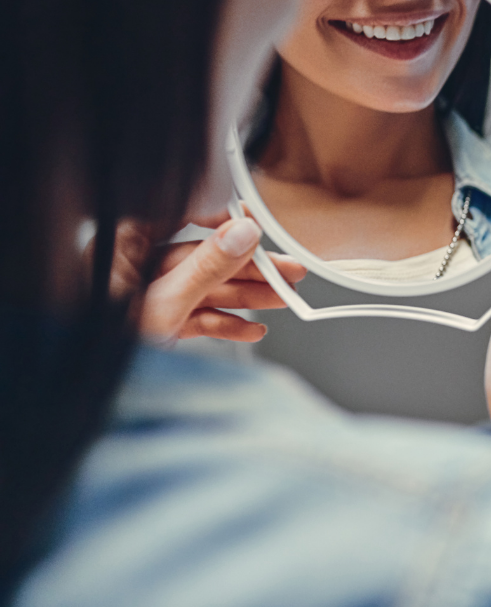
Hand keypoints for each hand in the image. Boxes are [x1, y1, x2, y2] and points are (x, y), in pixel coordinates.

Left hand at [111, 215, 306, 343]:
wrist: (88, 389)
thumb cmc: (101, 344)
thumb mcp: (163, 302)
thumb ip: (206, 267)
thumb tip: (242, 234)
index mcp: (125, 247)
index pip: (180, 217)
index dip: (221, 219)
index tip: (255, 224)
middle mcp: (138, 268)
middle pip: (205, 258)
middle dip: (249, 268)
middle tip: (285, 269)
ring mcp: (151, 297)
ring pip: (208, 288)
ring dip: (247, 296)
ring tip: (282, 298)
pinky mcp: (161, 323)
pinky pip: (200, 316)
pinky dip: (227, 323)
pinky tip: (252, 328)